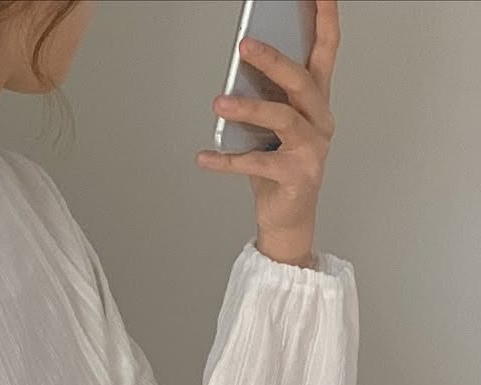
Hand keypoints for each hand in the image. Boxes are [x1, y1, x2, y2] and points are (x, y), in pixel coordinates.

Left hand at [196, 0, 339, 266]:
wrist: (288, 218)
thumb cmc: (278, 167)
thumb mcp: (271, 127)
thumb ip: (264, 99)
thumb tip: (235, 74)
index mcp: (316, 102)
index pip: (326, 52)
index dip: (325, 20)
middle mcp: (320, 121)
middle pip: (301, 81)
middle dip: (273, 60)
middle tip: (244, 45)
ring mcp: (312, 150)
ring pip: (283, 118)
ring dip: (248, 108)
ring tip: (218, 102)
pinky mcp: (296, 177)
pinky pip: (257, 164)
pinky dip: (227, 161)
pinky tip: (204, 156)